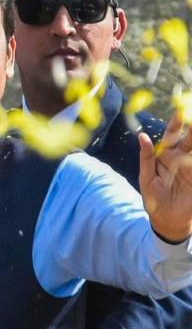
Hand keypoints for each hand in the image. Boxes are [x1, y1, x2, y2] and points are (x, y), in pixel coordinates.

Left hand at [139, 112, 191, 242]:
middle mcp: (182, 157)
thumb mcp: (146, 178)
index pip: (172, 134)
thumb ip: (146, 157)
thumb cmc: (153, 198)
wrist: (167, 220)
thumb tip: (141, 136)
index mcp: (166, 155)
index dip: (176, 122)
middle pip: (190, 137)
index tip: (180, 109)